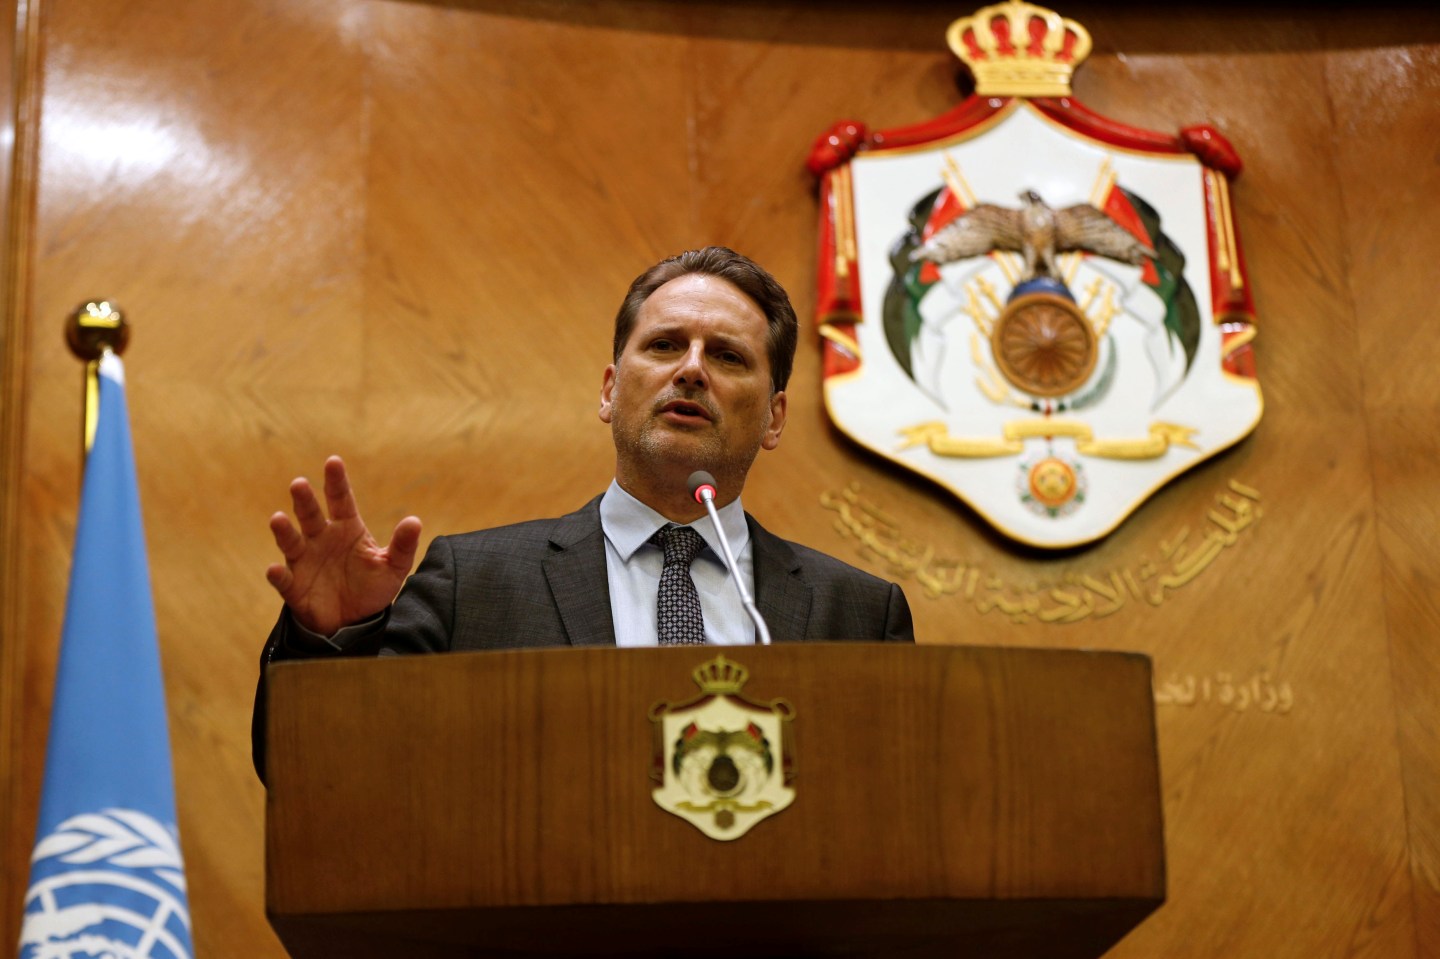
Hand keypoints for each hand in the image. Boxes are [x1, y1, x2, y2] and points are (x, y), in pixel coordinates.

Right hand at [265, 456, 421, 635]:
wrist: (354, 621)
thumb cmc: (371, 587)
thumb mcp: (393, 567)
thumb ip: (403, 545)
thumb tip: (415, 521)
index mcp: (347, 529)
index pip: (341, 500)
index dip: (337, 481)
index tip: (333, 461)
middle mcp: (321, 539)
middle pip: (311, 515)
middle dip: (304, 500)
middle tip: (299, 484)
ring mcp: (305, 561)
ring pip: (292, 541)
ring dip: (283, 531)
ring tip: (277, 519)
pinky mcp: (295, 586)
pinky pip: (284, 579)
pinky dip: (278, 575)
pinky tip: (274, 570)